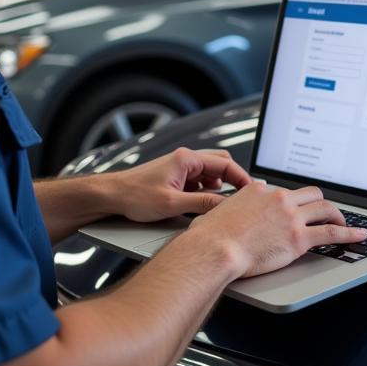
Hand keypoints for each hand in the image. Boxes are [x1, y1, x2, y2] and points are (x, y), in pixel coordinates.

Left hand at [107, 147, 251, 222]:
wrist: (113, 196)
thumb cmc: (136, 195)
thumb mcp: (173, 204)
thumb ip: (203, 204)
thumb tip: (226, 206)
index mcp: (186, 159)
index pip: (225, 163)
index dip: (242, 178)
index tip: (253, 192)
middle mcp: (185, 160)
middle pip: (220, 165)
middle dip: (234, 181)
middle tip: (243, 198)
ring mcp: (180, 168)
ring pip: (210, 175)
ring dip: (219, 188)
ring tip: (225, 206)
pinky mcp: (175, 178)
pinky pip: (199, 183)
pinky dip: (207, 193)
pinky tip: (205, 206)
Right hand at [187, 181, 366, 278]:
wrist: (215, 249)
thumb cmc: (210, 236)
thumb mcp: (218, 211)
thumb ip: (230, 208)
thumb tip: (228, 212)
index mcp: (259, 190)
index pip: (283, 191)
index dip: (292, 201)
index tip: (295, 208)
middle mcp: (278, 198)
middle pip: (310, 193)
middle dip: (321, 203)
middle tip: (326, 212)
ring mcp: (291, 217)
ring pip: (325, 208)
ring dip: (338, 215)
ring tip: (344, 223)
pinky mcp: (299, 238)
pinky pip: (332, 233)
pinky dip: (349, 234)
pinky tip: (359, 236)